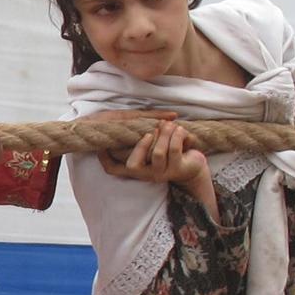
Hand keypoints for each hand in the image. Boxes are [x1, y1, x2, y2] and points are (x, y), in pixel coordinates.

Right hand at [98, 116, 216, 218]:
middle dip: (141, 145)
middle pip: (133, 165)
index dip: (105, 159)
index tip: (101, 147)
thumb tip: (135, 120)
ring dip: (163, 135)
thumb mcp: (154, 142)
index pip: (113, 169)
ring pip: (157, 154)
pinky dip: (176, 136)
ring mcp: (161, 173)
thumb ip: (144, 130)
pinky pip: (174, 150)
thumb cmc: (172, 154)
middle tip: (150, 132)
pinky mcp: (177, 169)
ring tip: (168, 125)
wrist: (194, 168)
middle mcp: (146, 174)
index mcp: (136, 168)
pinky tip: (180, 129)